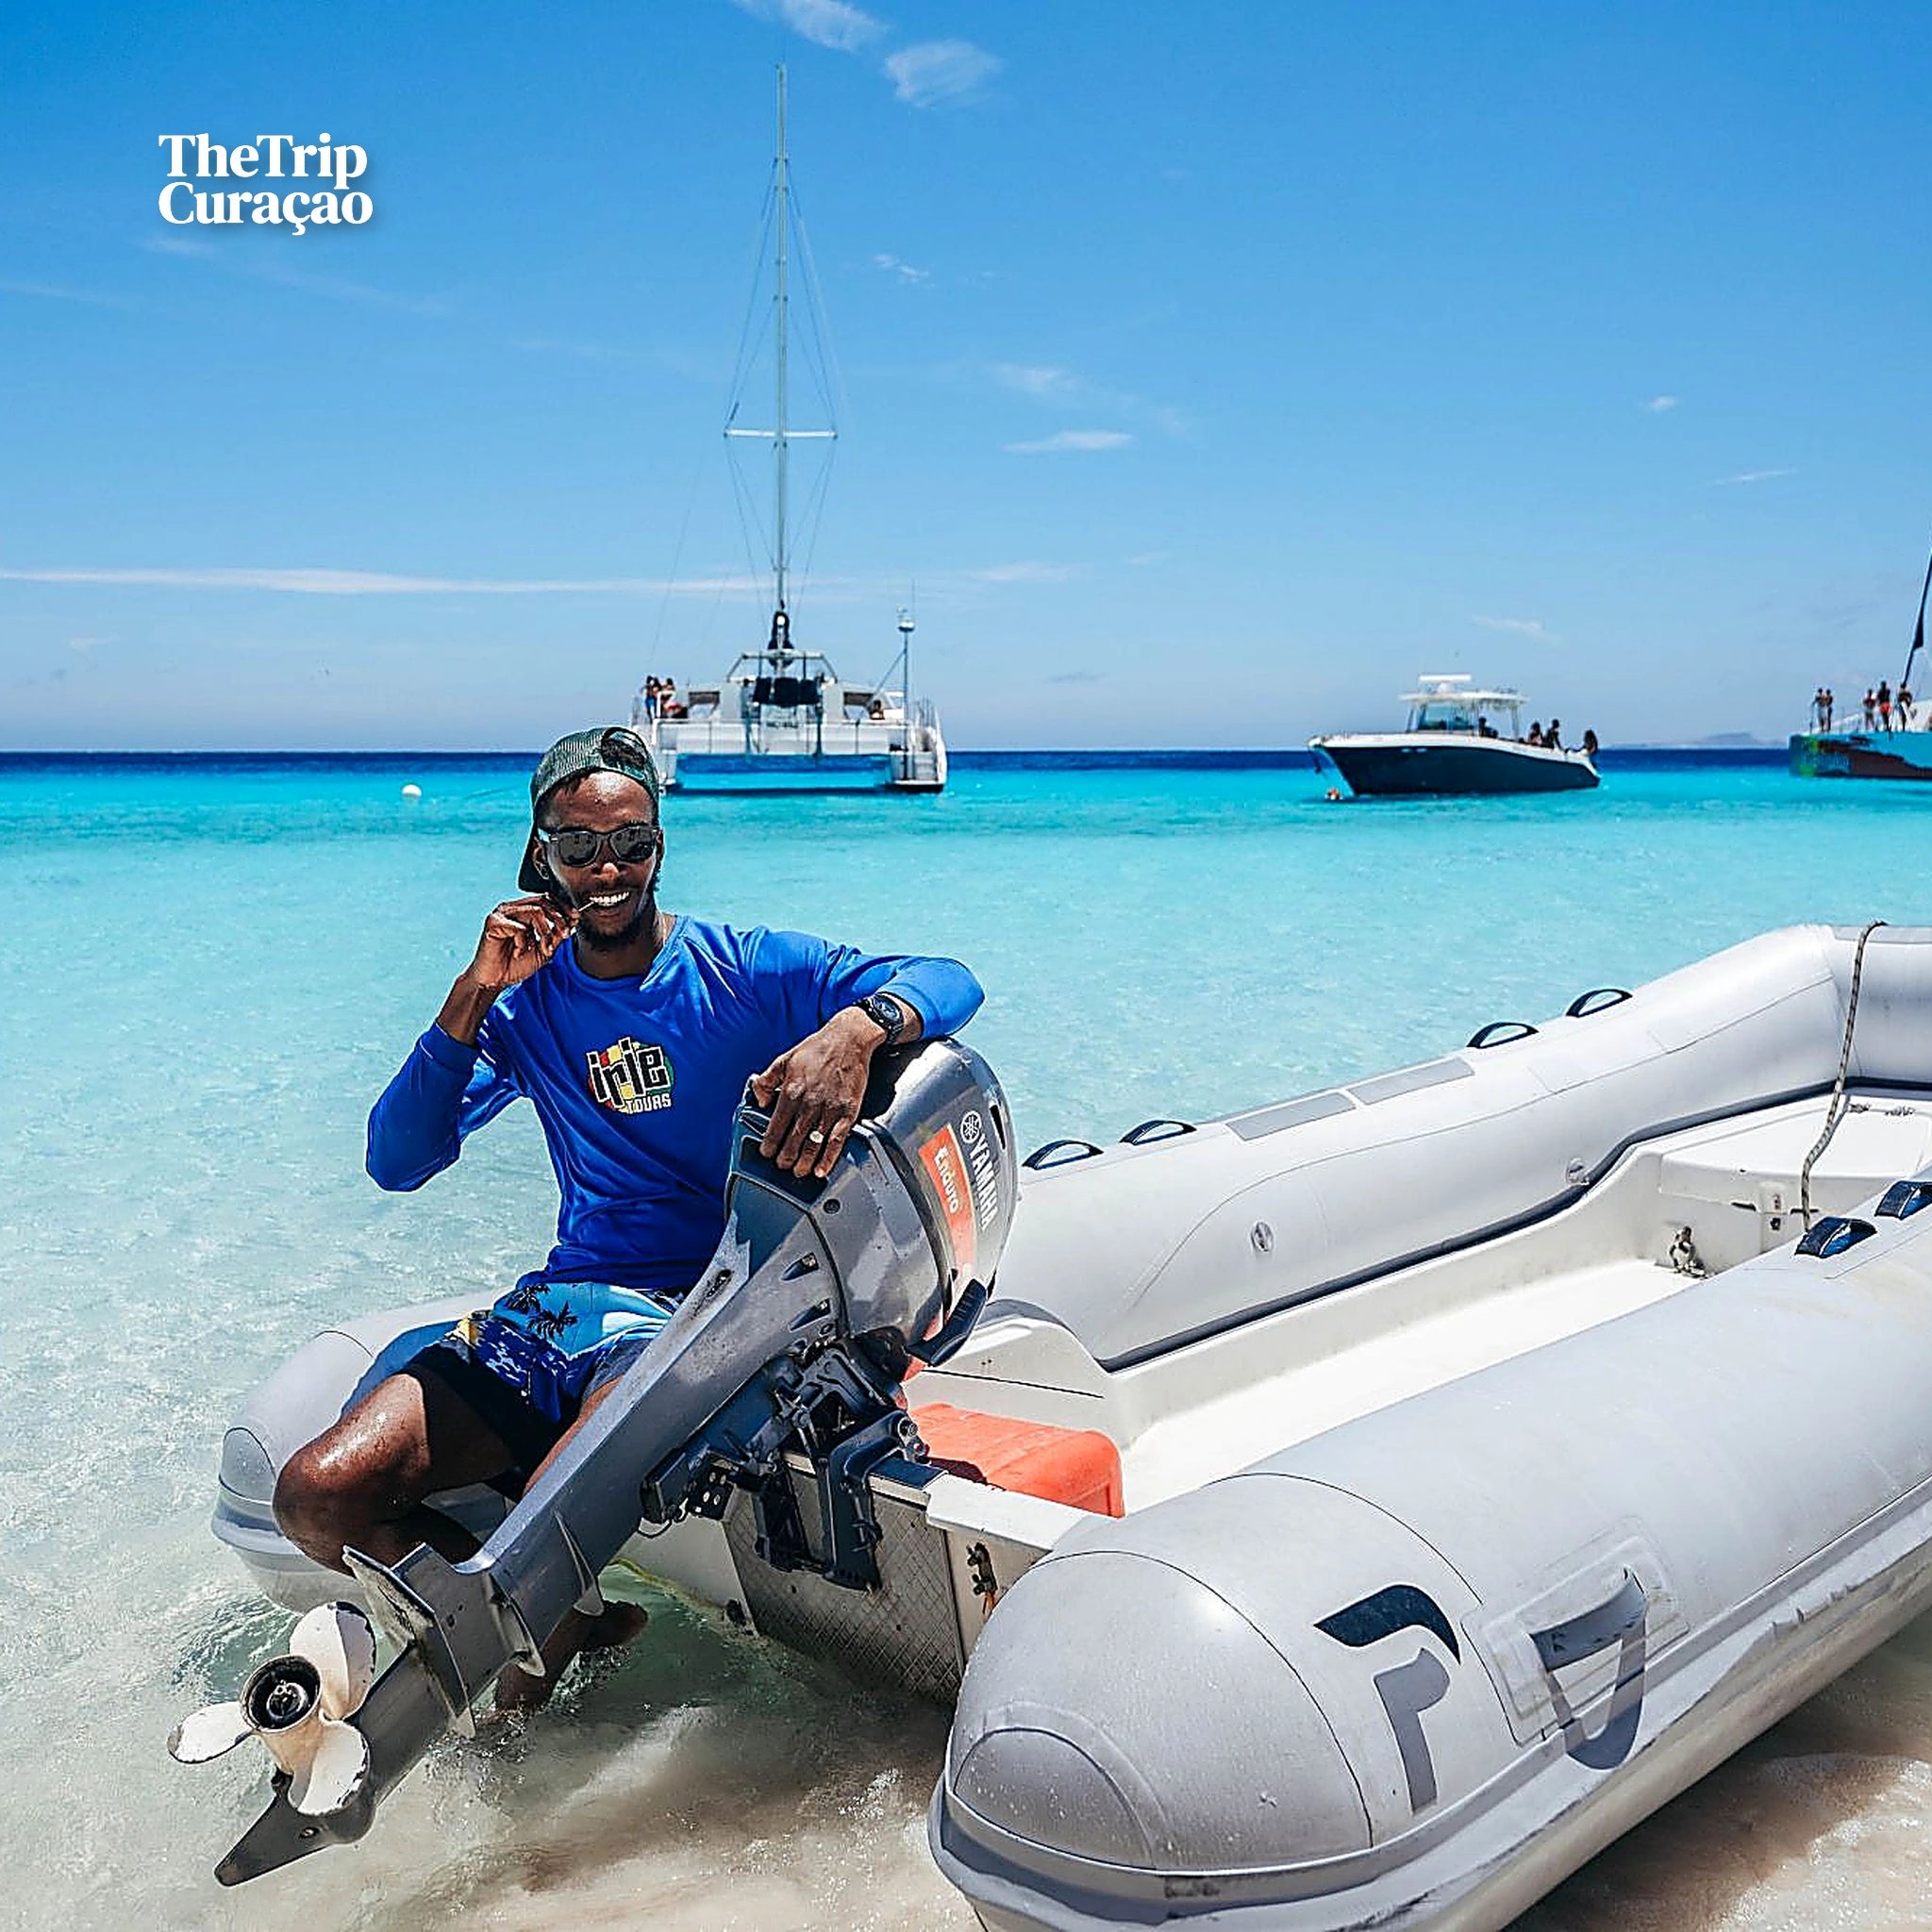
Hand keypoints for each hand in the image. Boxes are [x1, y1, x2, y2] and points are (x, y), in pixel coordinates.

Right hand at [464, 895, 577, 994]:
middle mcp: (512, 908)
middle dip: (559, 919)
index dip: (563, 907)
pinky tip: (519, 953)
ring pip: (535, 911)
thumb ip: (556, 935)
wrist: (495, 980)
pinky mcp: (493, 923)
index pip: (547, 898)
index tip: (576, 918)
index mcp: (523, 911)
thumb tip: (573, 920)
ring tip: (543, 948)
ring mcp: (502, 914)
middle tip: (565, 935)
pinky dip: (524, 942)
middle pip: (543, 901)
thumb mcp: (544, 949)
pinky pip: (519, 927)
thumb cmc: (516, 965)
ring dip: (545, 932)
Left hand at [750, 1009, 878, 1177]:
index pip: (776, 1125)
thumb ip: (767, 1080)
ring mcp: (830, 1108)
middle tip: (782, 1167)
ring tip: (799, 1172)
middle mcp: (809, 1102)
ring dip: (805, 1162)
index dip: (770, 1143)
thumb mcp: (784, 1059)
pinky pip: (837, 1140)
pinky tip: (822, 1168)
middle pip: (794, 1139)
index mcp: (791, 1090)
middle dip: (786, 1158)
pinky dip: (829, 1157)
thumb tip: (758, 1098)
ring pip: (814, 1143)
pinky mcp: (848, 1111)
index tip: (766, 1153)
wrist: (850, 1039)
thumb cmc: (817, 1048)